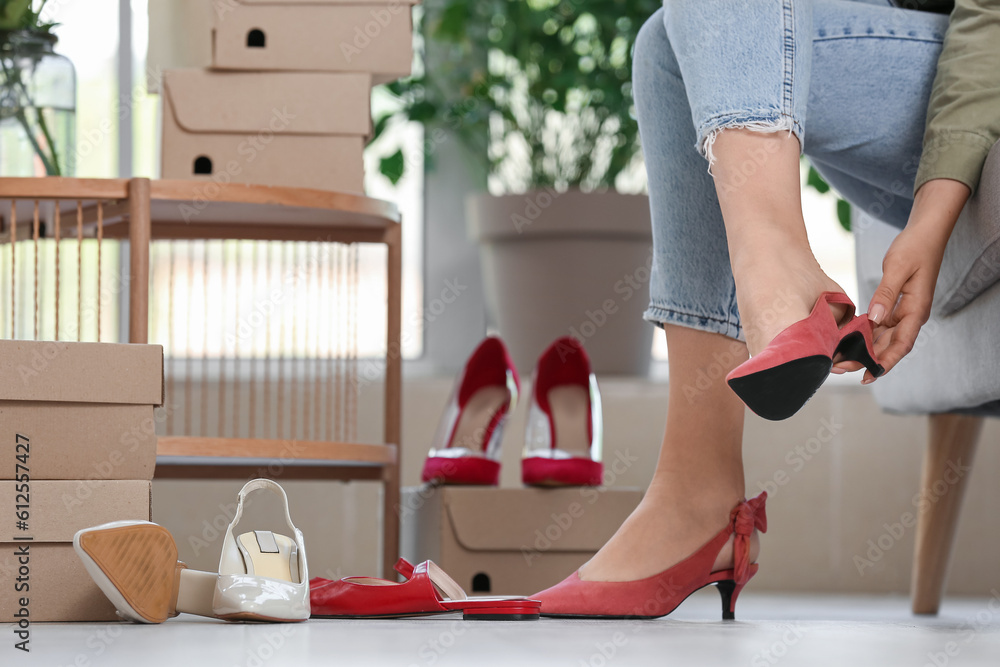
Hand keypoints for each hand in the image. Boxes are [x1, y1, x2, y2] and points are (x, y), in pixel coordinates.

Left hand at [832, 178, 968, 382]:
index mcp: (917, 310)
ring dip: (863, 349)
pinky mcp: (895, 305)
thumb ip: (886, 294)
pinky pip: (879, 325)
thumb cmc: (914, 248)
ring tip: (838, 358)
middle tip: (839, 368)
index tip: (868, 375)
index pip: (902, 344)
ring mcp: (903, 311)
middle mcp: (911, 315)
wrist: (925, 233)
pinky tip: (846, 339)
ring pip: (882, 338)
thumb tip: (874, 319)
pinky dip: (864, 333)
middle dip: (866, 359)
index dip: (885, 362)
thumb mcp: (897, 268)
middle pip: (888, 346)